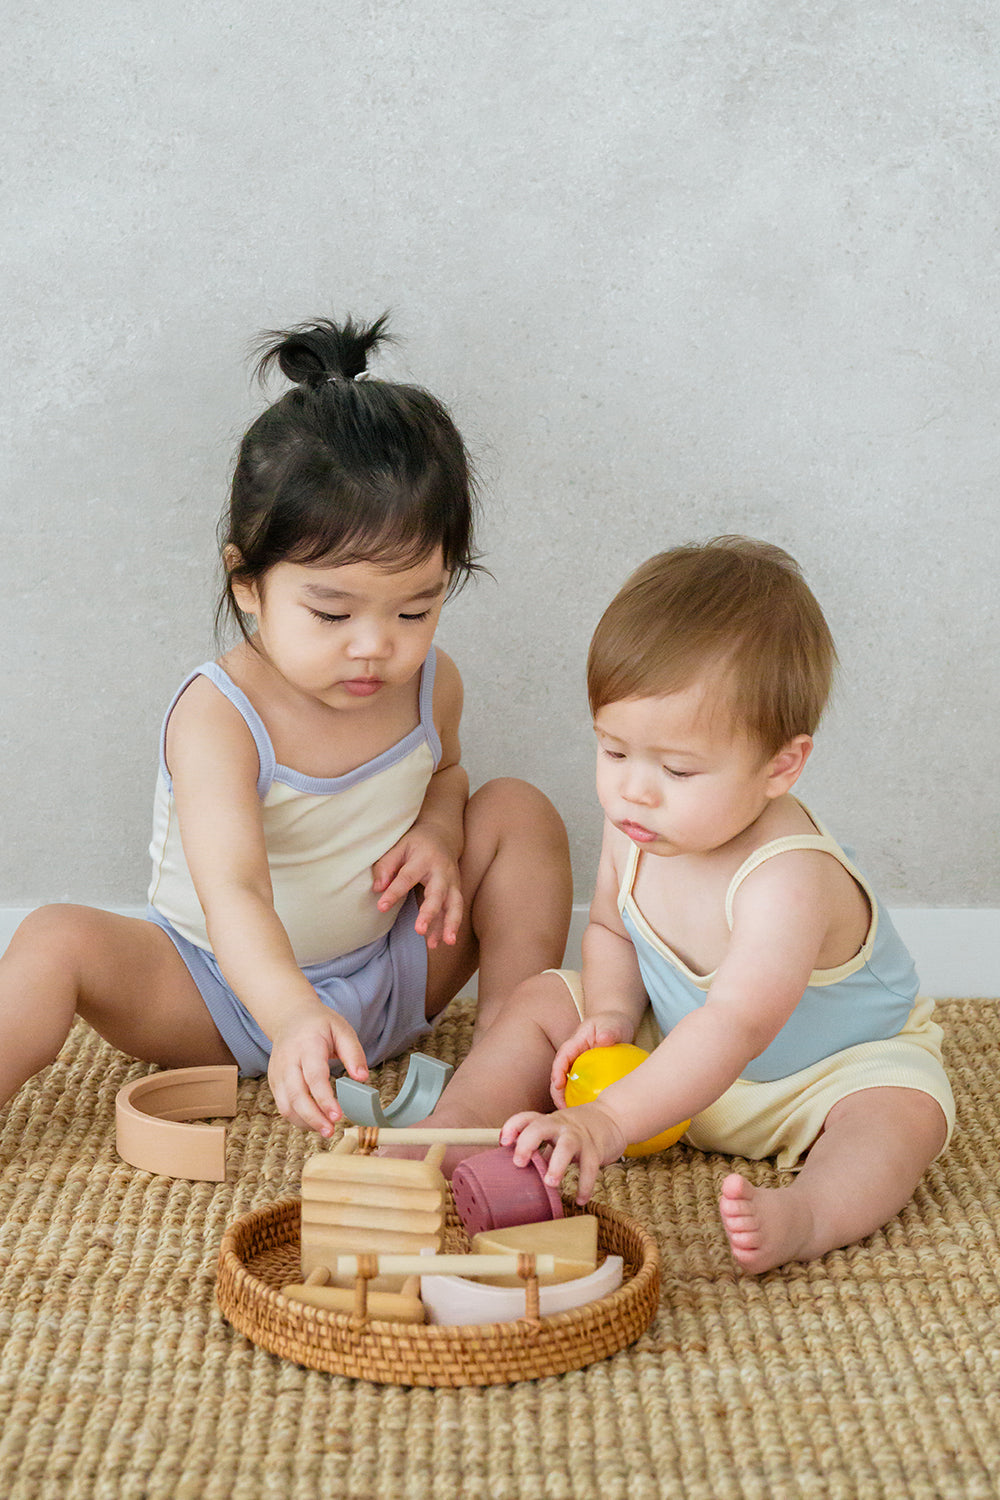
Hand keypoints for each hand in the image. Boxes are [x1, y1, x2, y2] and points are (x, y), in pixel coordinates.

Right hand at [267, 1003, 368, 1136]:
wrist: (290, 1017)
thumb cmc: (320, 1024)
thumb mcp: (342, 1030)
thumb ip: (354, 1053)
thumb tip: (362, 1078)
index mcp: (307, 1046)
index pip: (314, 1077)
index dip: (325, 1099)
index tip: (338, 1116)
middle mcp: (288, 1061)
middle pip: (297, 1095)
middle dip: (313, 1117)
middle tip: (331, 1131)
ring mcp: (277, 1072)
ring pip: (286, 1105)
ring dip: (305, 1122)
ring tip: (325, 1130)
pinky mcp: (274, 1081)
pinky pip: (283, 1105)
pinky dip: (297, 1118)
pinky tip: (314, 1122)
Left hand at [372, 825, 462, 948]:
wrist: (443, 835)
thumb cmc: (416, 843)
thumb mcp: (399, 846)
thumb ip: (386, 865)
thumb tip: (377, 888)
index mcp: (424, 858)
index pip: (407, 877)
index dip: (394, 892)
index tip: (381, 907)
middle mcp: (441, 871)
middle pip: (437, 894)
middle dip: (429, 913)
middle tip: (419, 930)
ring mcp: (452, 882)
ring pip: (454, 905)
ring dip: (450, 924)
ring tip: (444, 943)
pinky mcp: (456, 891)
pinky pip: (454, 911)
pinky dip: (449, 927)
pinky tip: (440, 942)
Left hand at [500, 1102, 628, 1204]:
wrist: (612, 1117)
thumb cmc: (577, 1130)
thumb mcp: (556, 1132)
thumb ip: (540, 1148)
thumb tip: (516, 1173)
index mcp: (548, 1122)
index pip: (527, 1117)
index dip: (512, 1127)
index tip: (503, 1142)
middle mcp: (561, 1125)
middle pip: (540, 1126)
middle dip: (527, 1143)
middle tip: (519, 1163)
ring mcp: (579, 1136)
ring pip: (567, 1146)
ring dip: (557, 1165)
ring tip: (551, 1183)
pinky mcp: (596, 1149)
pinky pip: (590, 1167)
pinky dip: (585, 1185)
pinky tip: (580, 1199)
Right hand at [550, 1010, 636, 1106]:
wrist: (616, 1027)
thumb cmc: (613, 1024)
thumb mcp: (612, 1025)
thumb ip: (608, 1031)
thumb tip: (604, 1039)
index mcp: (574, 1043)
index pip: (561, 1058)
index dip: (556, 1072)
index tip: (559, 1085)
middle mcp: (572, 1057)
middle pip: (558, 1076)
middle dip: (557, 1093)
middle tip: (564, 1110)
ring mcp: (577, 1066)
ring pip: (566, 1085)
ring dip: (566, 1101)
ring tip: (574, 1117)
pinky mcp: (584, 1075)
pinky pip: (578, 1089)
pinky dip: (579, 1101)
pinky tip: (589, 1114)